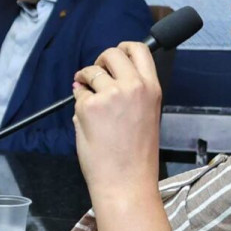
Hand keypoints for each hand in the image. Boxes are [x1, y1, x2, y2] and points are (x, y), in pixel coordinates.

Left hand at [72, 41, 162, 199]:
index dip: (123, 48)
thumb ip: (127, 91)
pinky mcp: (89, 106)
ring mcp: (110, 95)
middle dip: (99, 61)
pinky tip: (87, 123)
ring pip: (91, 71)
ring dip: (86, 83)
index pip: (139, 49)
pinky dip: (78, 105)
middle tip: (94, 77)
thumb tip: (98, 75)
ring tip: (89, 105)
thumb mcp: (144, 115)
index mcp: (152, 88)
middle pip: (111, 52)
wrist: (126, 182)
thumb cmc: (135, 156)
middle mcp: (133, 87)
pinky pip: (78, 94)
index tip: (113, 57)